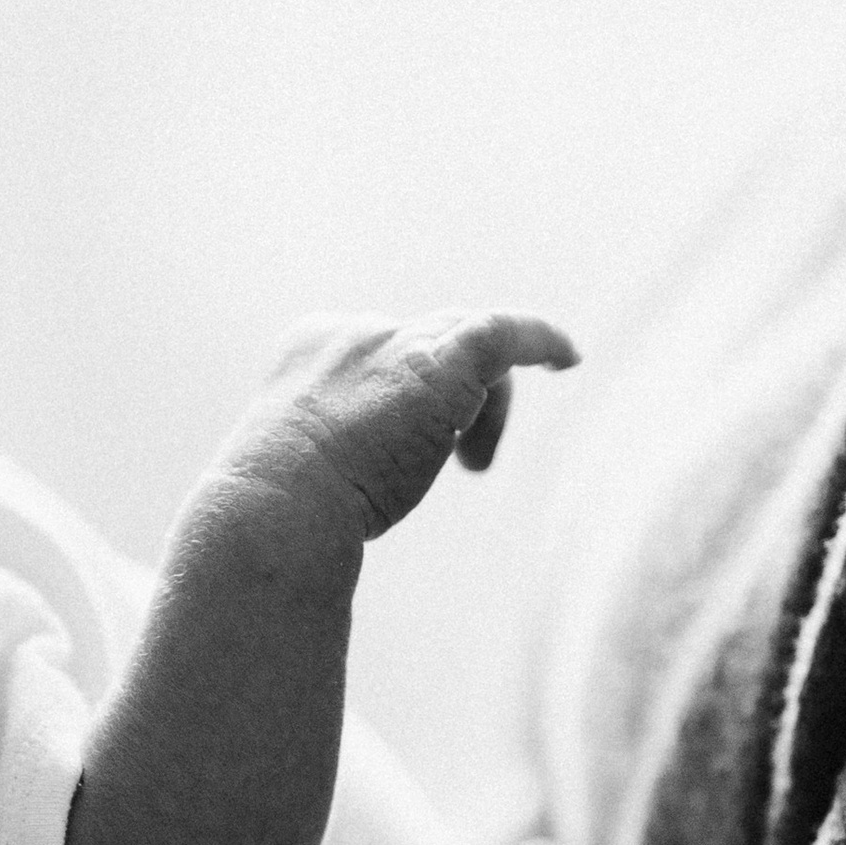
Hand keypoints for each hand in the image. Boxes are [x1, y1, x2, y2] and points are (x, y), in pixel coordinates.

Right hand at [251, 304, 579, 539]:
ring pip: (467, 350)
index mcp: (309, 345)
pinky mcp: (443, 362)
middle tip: (459, 462)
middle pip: (429, 344)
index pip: (380, 349)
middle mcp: (355, 332)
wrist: (277, 509)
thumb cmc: (281, 512)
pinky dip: (541, 338)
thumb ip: (338, 446)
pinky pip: (507, 332)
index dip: (407, 393)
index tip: (418, 443)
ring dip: (483, 407)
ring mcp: (398, 341)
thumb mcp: (302, 465)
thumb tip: (358, 480)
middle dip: (447, 400)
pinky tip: (568, 357)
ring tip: (473, 467)